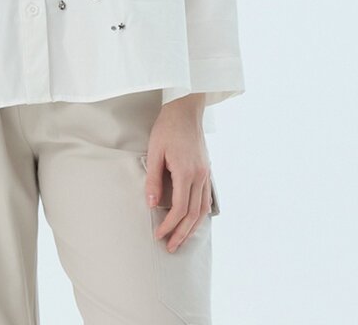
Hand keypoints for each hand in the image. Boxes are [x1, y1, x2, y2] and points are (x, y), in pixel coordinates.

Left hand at [143, 96, 213, 253]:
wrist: (185, 110)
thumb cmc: (167, 128)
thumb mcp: (154, 151)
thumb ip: (153, 179)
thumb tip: (151, 203)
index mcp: (186, 172)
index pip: (179, 208)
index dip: (169, 225)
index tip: (158, 234)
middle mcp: (200, 176)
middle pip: (193, 214)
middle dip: (181, 233)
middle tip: (170, 247)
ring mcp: (206, 174)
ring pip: (202, 210)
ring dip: (192, 228)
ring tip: (181, 240)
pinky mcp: (207, 171)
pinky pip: (206, 199)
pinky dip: (201, 214)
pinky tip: (194, 221)